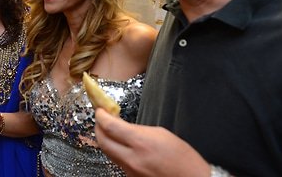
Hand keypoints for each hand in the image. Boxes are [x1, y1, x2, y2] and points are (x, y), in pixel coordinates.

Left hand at [94, 109, 209, 176]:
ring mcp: (130, 171)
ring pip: (108, 152)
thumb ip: (138, 129)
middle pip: (103, 141)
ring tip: (109, 130)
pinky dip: (115, 151)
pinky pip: (118, 161)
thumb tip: (121, 125)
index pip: (110, 127)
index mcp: (140, 143)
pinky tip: (120, 145)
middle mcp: (131, 159)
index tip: (100, 110)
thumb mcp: (161, 134)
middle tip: (100, 119)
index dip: (101, 116)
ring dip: (105, 139)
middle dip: (98, 128)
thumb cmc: (183, 158)